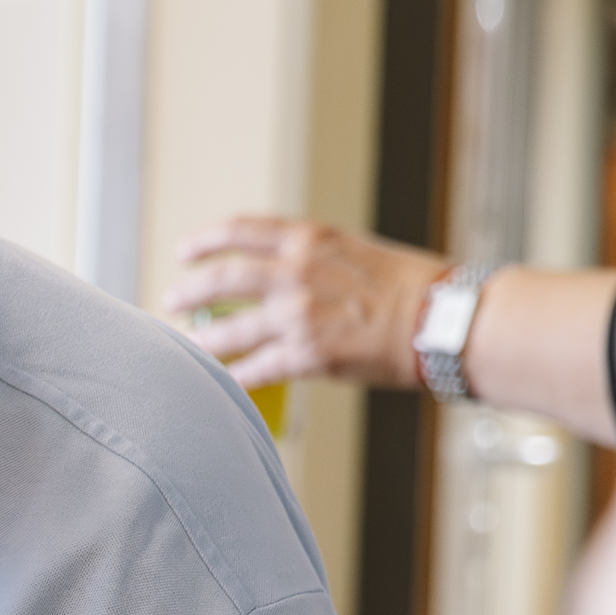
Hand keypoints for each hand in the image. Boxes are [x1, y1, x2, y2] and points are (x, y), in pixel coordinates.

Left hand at [165, 217, 447, 390]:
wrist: (444, 320)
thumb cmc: (412, 287)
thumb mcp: (356, 252)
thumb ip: (314, 260)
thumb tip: (283, 272)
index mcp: (310, 239)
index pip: (242, 230)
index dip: (207, 240)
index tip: (186, 250)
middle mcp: (296, 272)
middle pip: (223, 279)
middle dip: (190, 290)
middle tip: (171, 299)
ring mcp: (298, 315)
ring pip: (229, 330)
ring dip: (202, 341)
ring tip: (186, 346)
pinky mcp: (307, 356)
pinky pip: (256, 370)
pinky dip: (235, 378)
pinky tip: (223, 384)